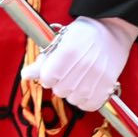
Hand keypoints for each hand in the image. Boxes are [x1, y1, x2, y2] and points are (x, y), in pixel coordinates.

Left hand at [21, 15, 136, 112]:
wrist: (111, 31)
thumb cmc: (83, 34)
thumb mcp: (60, 40)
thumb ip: (44, 60)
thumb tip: (25, 75)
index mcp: (69, 50)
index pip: (47, 78)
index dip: (46, 76)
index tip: (52, 70)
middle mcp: (84, 65)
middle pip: (59, 91)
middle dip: (58, 84)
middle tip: (66, 73)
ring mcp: (98, 77)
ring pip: (73, 99)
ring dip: (71, 93)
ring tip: (77, 79)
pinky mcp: (108, 86)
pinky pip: (89, 105)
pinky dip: (85, 101)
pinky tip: (85, 89)